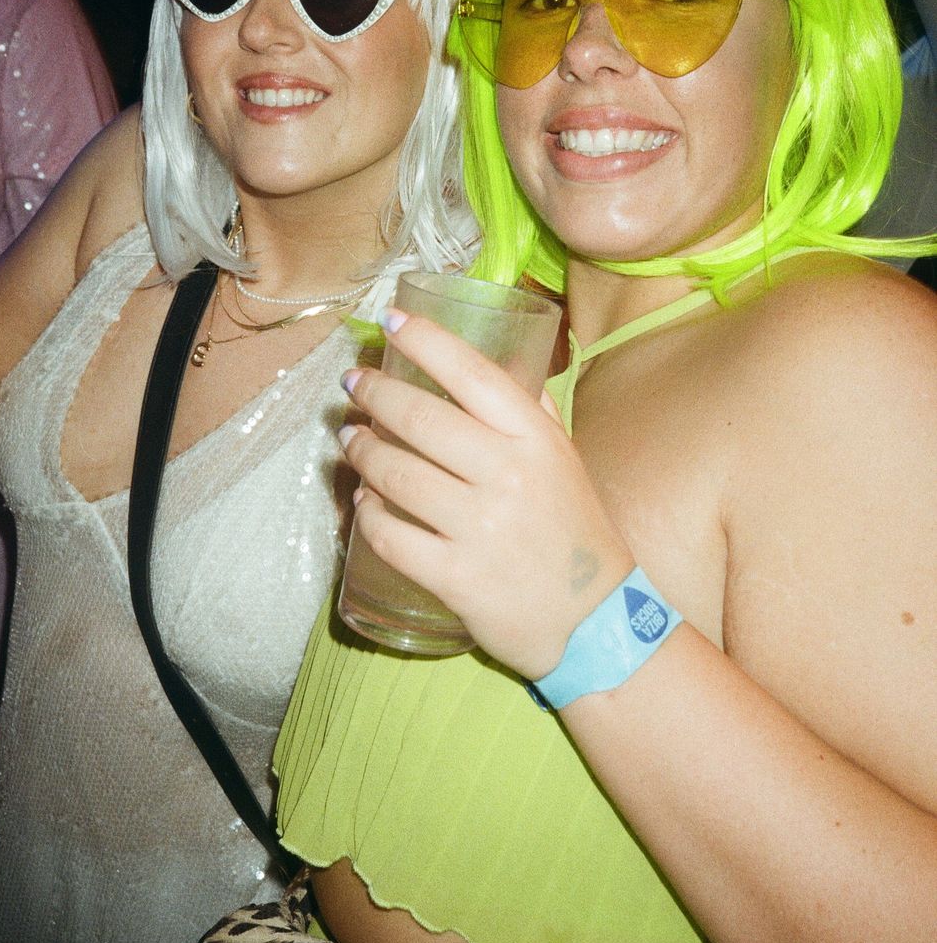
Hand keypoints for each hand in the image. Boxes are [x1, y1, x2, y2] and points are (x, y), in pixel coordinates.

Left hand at [339, 309, 634, 677]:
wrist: (593, 621)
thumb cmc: (573, 531)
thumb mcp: (563, 460)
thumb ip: (528, 411)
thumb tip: (488, 357)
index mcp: (536, 441)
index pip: (473, 374)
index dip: (426, 341)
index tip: (389, 320)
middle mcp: (508, 477)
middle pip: (420, 419)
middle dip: (374, 394)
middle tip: (354, 384)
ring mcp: (480, 529)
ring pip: (396, 475)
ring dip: (362, 451)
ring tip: (350, 438)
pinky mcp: (455, 577)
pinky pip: (389, 535)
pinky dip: (367, 514)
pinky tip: (363, 502)